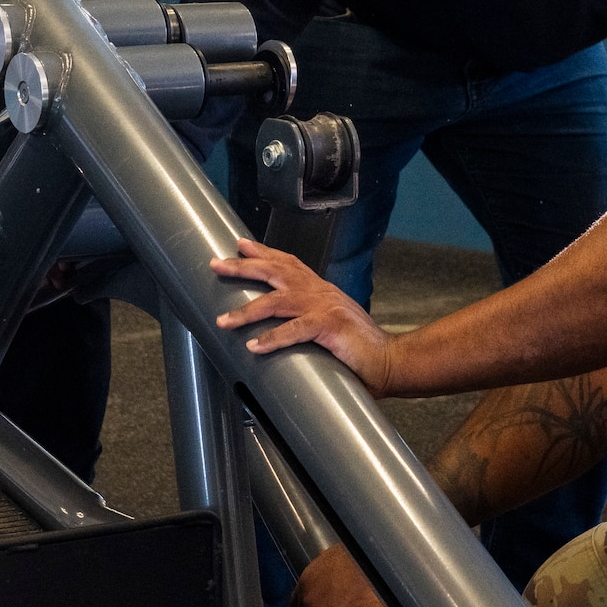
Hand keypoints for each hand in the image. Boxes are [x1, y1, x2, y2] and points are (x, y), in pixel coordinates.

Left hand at [210, 239, 396, 390]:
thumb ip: (306, 322)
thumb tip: (279, 331)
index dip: (264, 252)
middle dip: (244, 267)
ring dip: (248, 309)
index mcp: (320, 290)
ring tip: (224, 320)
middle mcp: (321, 292)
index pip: (289, 262)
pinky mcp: (331, 326)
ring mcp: (326, 307)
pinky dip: (273, 338)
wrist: (389, 361)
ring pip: (279, 300)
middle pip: (277, 271)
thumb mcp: (329, 326)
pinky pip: (296, 330)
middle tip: (216, 264)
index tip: (240, 245)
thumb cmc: (359, 349)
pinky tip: (254, 346)